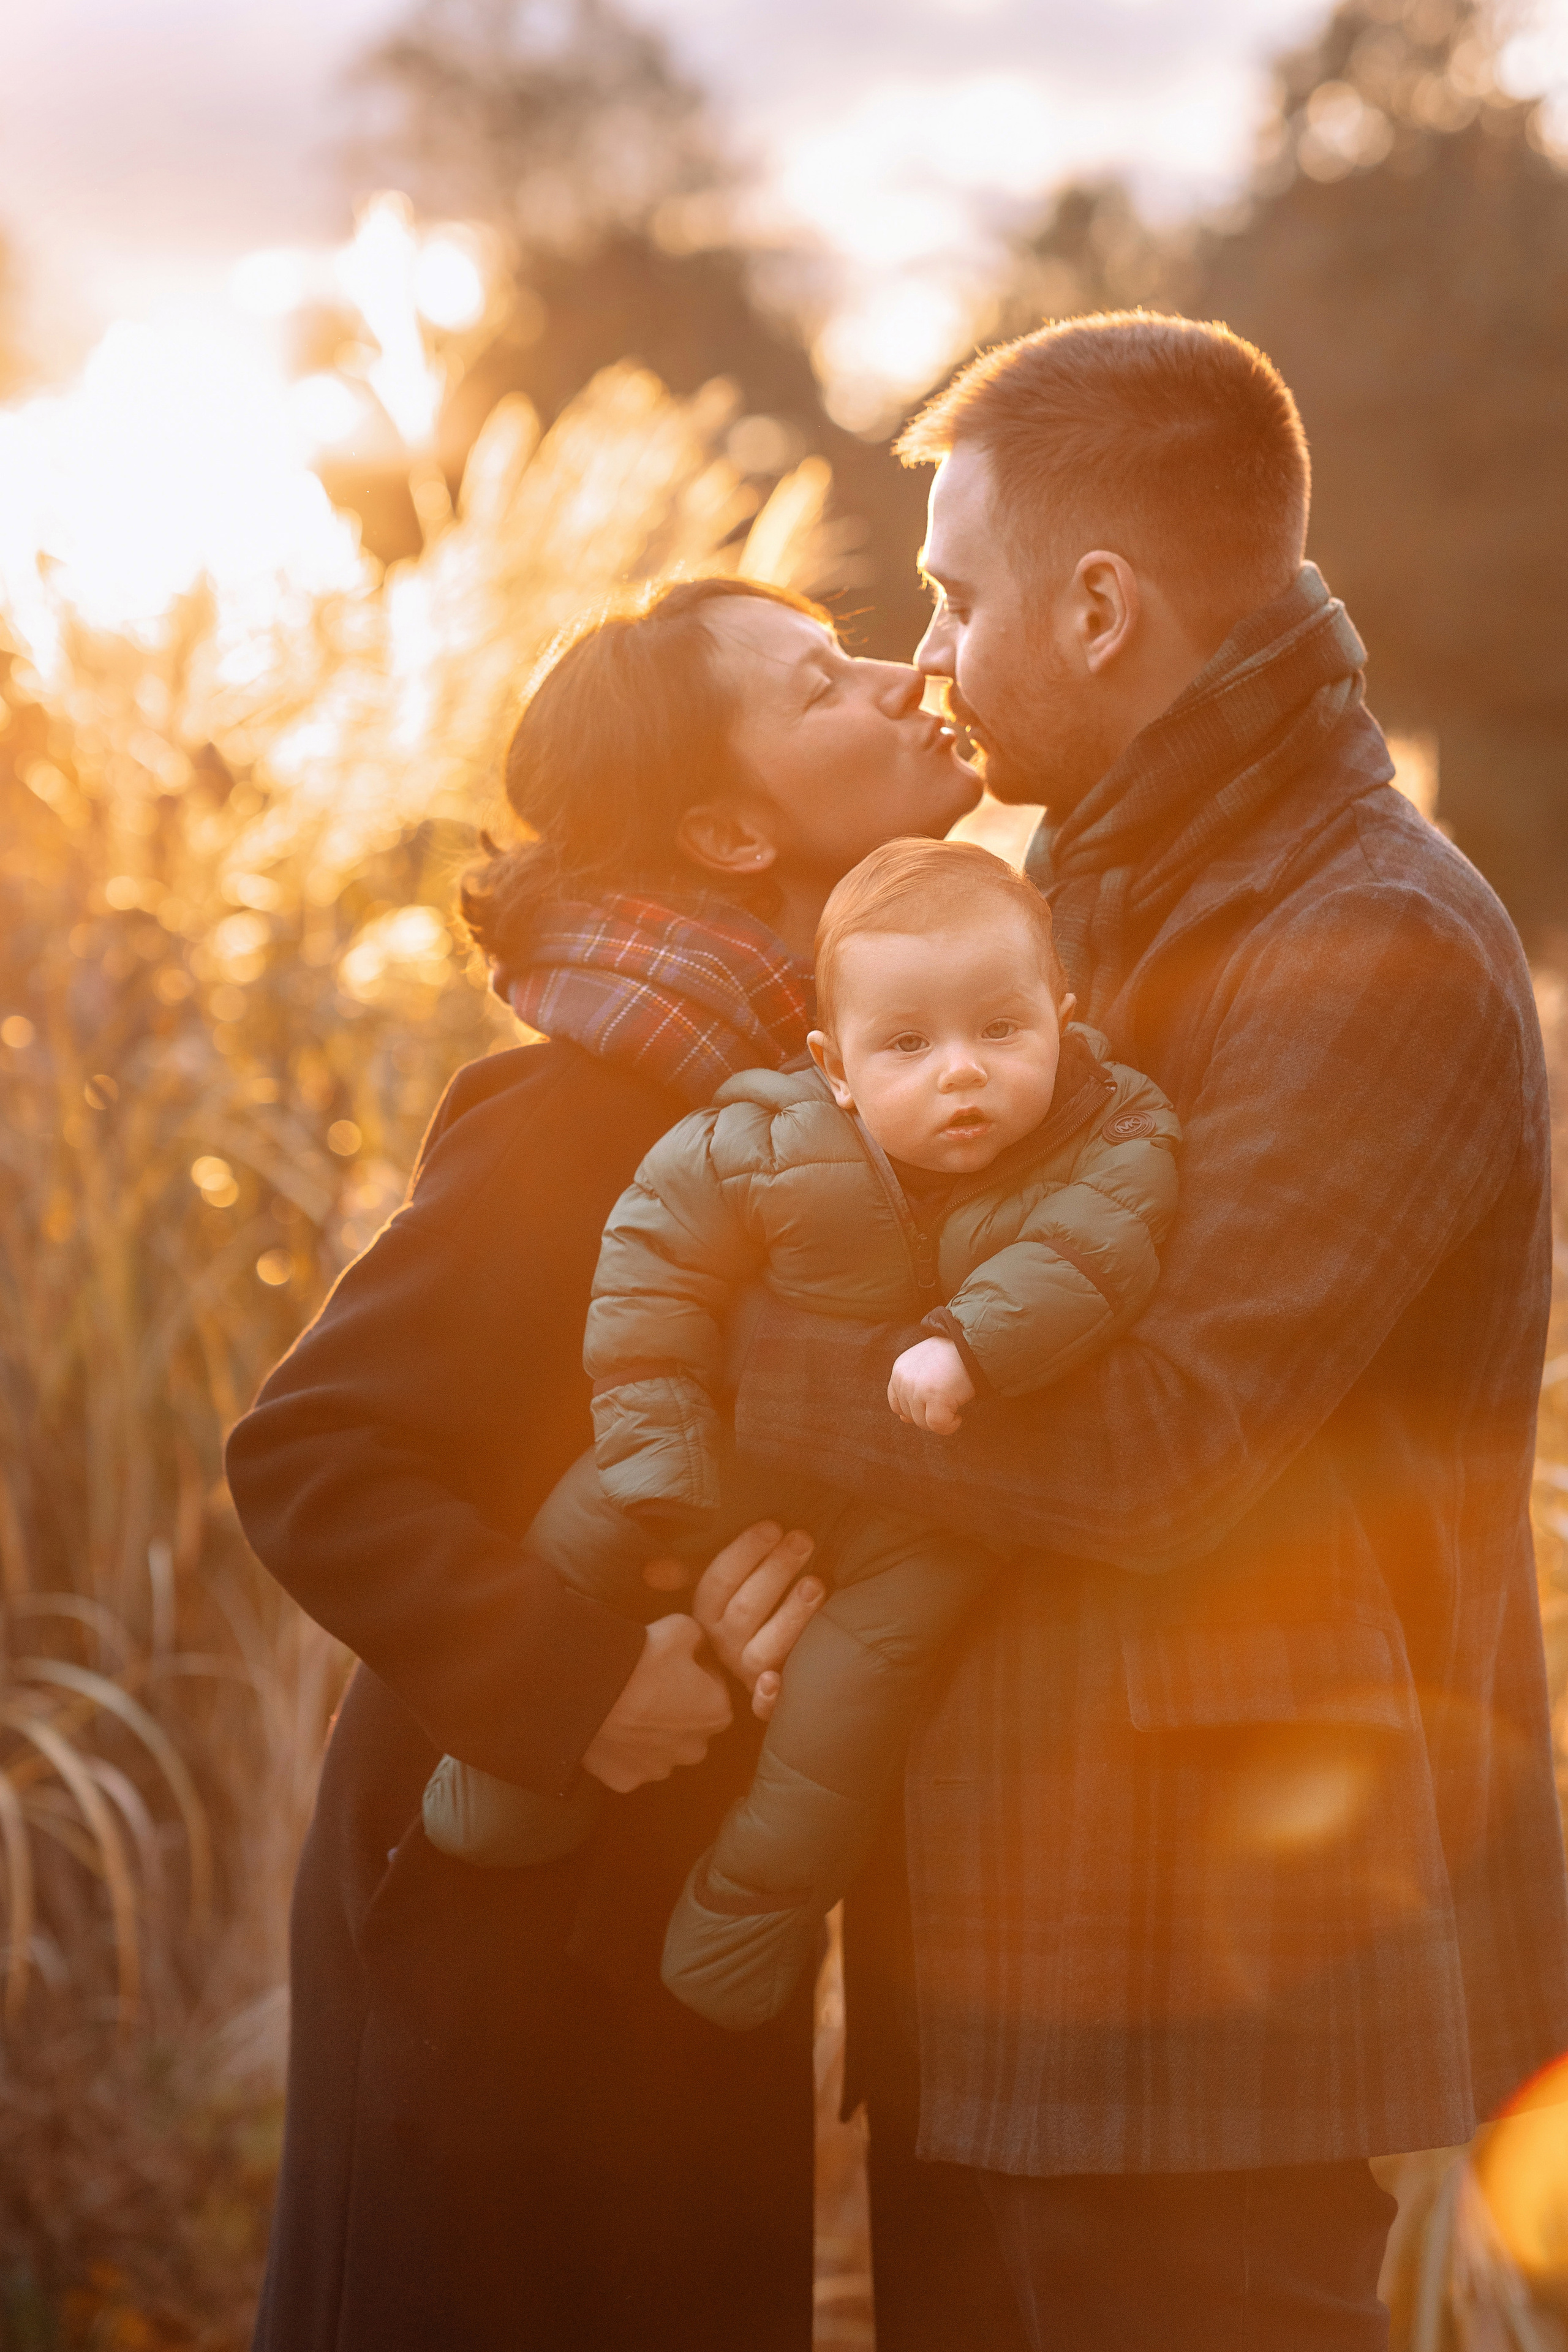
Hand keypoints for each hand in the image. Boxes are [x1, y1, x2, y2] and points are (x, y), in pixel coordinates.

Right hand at [580, 1613, 731, 1793]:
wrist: (587, 1689)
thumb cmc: (640, 1659)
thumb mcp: (681, 1629)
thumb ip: (700, 1640)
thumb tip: (698, 1646)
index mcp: (717, 1714)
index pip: (714, 1691)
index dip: (694, 1675)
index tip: (672, 1665)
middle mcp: (695, 1750)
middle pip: (689, 1725)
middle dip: (674, 1708)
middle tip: (647, 1685)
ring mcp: (659, 1769)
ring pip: (660, 1747)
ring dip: (648, 1731)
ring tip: (625, 1704)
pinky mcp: (627, 1781)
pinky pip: (628, 1763)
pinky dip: (621, 1749)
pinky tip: (609, 1726)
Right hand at [644, 1522, 824, 1722]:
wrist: (720, 1683)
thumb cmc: (731, 1617)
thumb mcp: (710, 1593)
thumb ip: (686, 1576)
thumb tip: (656, 1571)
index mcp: (705, 1617)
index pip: (718, 1581)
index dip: (744, 1553)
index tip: (772, 1527)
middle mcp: (722, 1645)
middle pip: (745, 1609)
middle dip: (775, 1572)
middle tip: (803, 1541)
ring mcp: (743, 1673)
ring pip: (762, 1651)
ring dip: (789, 1618)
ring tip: (815, 1585)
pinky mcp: (763, 1701)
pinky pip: (762, 1708)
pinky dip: (767, 1699)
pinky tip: (776, 1681)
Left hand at [887, 1335, 974, 1435]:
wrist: (974, 1346)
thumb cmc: (953, 1357)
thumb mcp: (926, 1366)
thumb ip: (911, 1389)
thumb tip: (904, 1419)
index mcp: (900, 1370)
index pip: (896, 1404)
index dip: (915, 1411)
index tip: (932, 1407)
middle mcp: (905, 1379)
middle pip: (910, 1416)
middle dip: (929, 1415)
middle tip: (948, 1404)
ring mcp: (918, 1388)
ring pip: (923, 1423)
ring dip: (941, 1421)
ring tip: (954, 1408)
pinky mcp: (935, 1397)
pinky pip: (938, 1425)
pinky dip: (949, 1426)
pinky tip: (958, 1417)